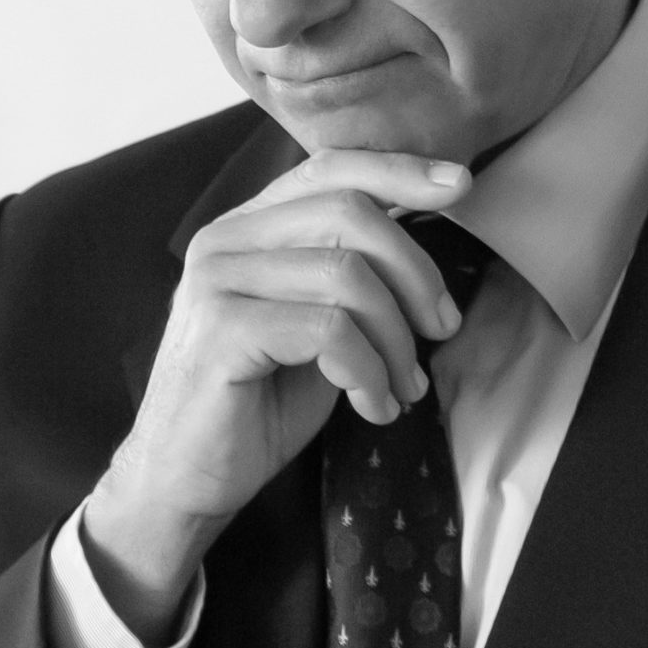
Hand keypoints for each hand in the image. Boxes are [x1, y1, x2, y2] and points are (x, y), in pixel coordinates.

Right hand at [80, 150, 472, 638]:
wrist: (184, 479)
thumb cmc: (253, 405)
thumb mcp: (313, 327)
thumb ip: (348, 276)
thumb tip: (426, 238)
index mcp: (244, 230)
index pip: (327, 168)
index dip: (400, 169)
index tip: (463, 188)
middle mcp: (223, 242)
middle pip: (349, 212)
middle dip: (417, 273)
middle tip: (440, 331)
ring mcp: (216, 283)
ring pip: (347, 274)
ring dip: (396, 340)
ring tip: (401, 388)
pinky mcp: (221, 330)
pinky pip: (329, 330)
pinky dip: (370, 373)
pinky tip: (372, 407)